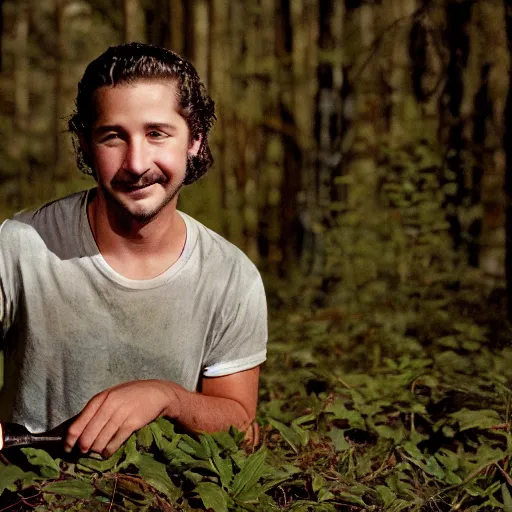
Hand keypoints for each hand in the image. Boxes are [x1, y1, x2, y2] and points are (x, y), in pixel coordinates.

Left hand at [65, 380, 179, 456]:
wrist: (157, 392)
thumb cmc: (130, 395)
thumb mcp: (111, 396)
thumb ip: (96, 409)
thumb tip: (77, 430)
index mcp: (100, 398)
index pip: (78, 424)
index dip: (70, 440)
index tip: (68, 448)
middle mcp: (109, 405)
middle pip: (88, 436)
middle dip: (83, 447)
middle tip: (84, 451)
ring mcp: (121, 414)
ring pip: (100, 441)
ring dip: (96, 450)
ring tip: (98, 451)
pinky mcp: (132, 423)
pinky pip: (115, 443)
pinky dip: (108, 450)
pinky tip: (107, 452)